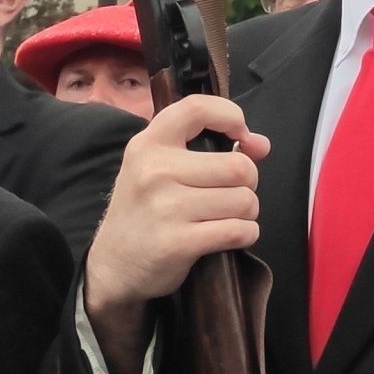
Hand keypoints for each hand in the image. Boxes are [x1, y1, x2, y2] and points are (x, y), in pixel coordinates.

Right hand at [83, 95, 268, 373]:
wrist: (112, 265)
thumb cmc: (145, 210)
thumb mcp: (160, 168)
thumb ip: (209, 148)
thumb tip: (261, 145)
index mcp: (149, 144)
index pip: (197, 108)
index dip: (231, 116)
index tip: (241, 137)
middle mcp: (155, 171)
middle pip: (238, 166)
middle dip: (248, 182)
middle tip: (230, 193)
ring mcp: (165, 208)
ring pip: (244, 200)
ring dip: (247, 212)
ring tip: (227, 217)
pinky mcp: (177, 243)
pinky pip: (239, 230)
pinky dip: (246, 234)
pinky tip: (230, 235)